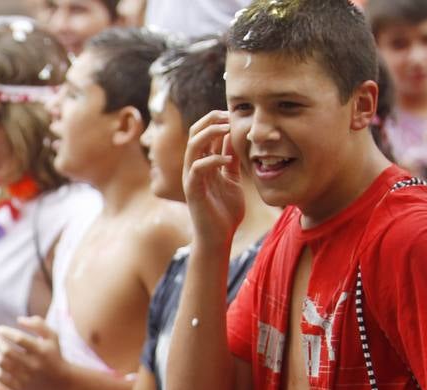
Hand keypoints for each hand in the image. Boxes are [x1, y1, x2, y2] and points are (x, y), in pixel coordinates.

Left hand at [0, 316, 69, 389]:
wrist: (62, 382)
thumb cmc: (54, 354)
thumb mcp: (52, 336)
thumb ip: (38, 324)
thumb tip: (19, 319)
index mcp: (41, 351)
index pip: (18, 338)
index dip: (6, 332)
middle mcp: (34, 365)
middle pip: (7, 351)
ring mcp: (26, 378)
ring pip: (2, 363)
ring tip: (2, 352)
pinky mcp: (20, 389)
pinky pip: (0, 377)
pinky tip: (3, 366)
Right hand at [183, 111, 244, 248]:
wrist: (219, 237)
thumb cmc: (225, 211)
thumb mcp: (232, 179)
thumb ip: (230, 160)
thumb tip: (234, 138)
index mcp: (203, 164)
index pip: (203, 133)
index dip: (216, 119)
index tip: (234, 114)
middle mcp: (194, 168)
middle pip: (195, 133)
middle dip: (211, 120)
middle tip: (229, 115)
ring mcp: (192, 179)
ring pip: (193, 146)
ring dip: (210, 133)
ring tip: (227, 128)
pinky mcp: (193, 191)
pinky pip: (198, 168)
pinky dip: (212, 159)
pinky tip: (227, 159)